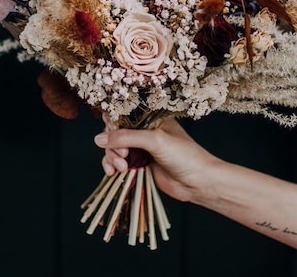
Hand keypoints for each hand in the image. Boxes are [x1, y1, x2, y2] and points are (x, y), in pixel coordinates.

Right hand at [94, 117, 220, 202]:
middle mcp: (143, 131)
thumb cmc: (184, 155)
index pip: (122, 114)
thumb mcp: (155, 140)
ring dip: (112, 157)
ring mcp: (140, 148)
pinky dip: (111, 166)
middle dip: (113, 144)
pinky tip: (113, 173)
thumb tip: (98, 139)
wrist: (198, 182)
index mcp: (150, 118)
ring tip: (122, 167)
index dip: (113, 124)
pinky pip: (117, 162)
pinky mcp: (139, 164)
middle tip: (123, 155)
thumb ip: (126, 137)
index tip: (112, 135)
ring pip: (113, 148)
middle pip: (115, 132)